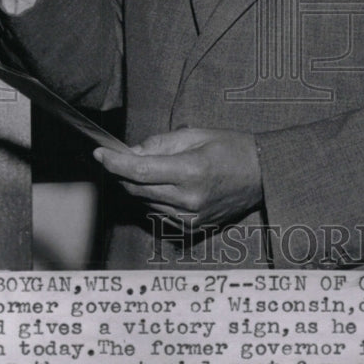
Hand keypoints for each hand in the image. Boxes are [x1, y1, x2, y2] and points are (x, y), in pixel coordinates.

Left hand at [94, 128, 262, 229]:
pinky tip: (161, 185)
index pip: (139, 171)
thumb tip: (132, 152)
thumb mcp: (197, 135)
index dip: (114, 162)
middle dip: (121, 173)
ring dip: (136, 186)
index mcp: (191, 172)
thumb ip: (161, 144)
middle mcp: (189, 200)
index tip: (100, 153)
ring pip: (144, 203)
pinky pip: (158, 214)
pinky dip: (151, 198)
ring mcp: (191, 218)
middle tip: (117, 157)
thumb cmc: (232, 149)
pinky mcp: (192, 228)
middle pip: (136, 189)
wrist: (263, 175)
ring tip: (146, 169)